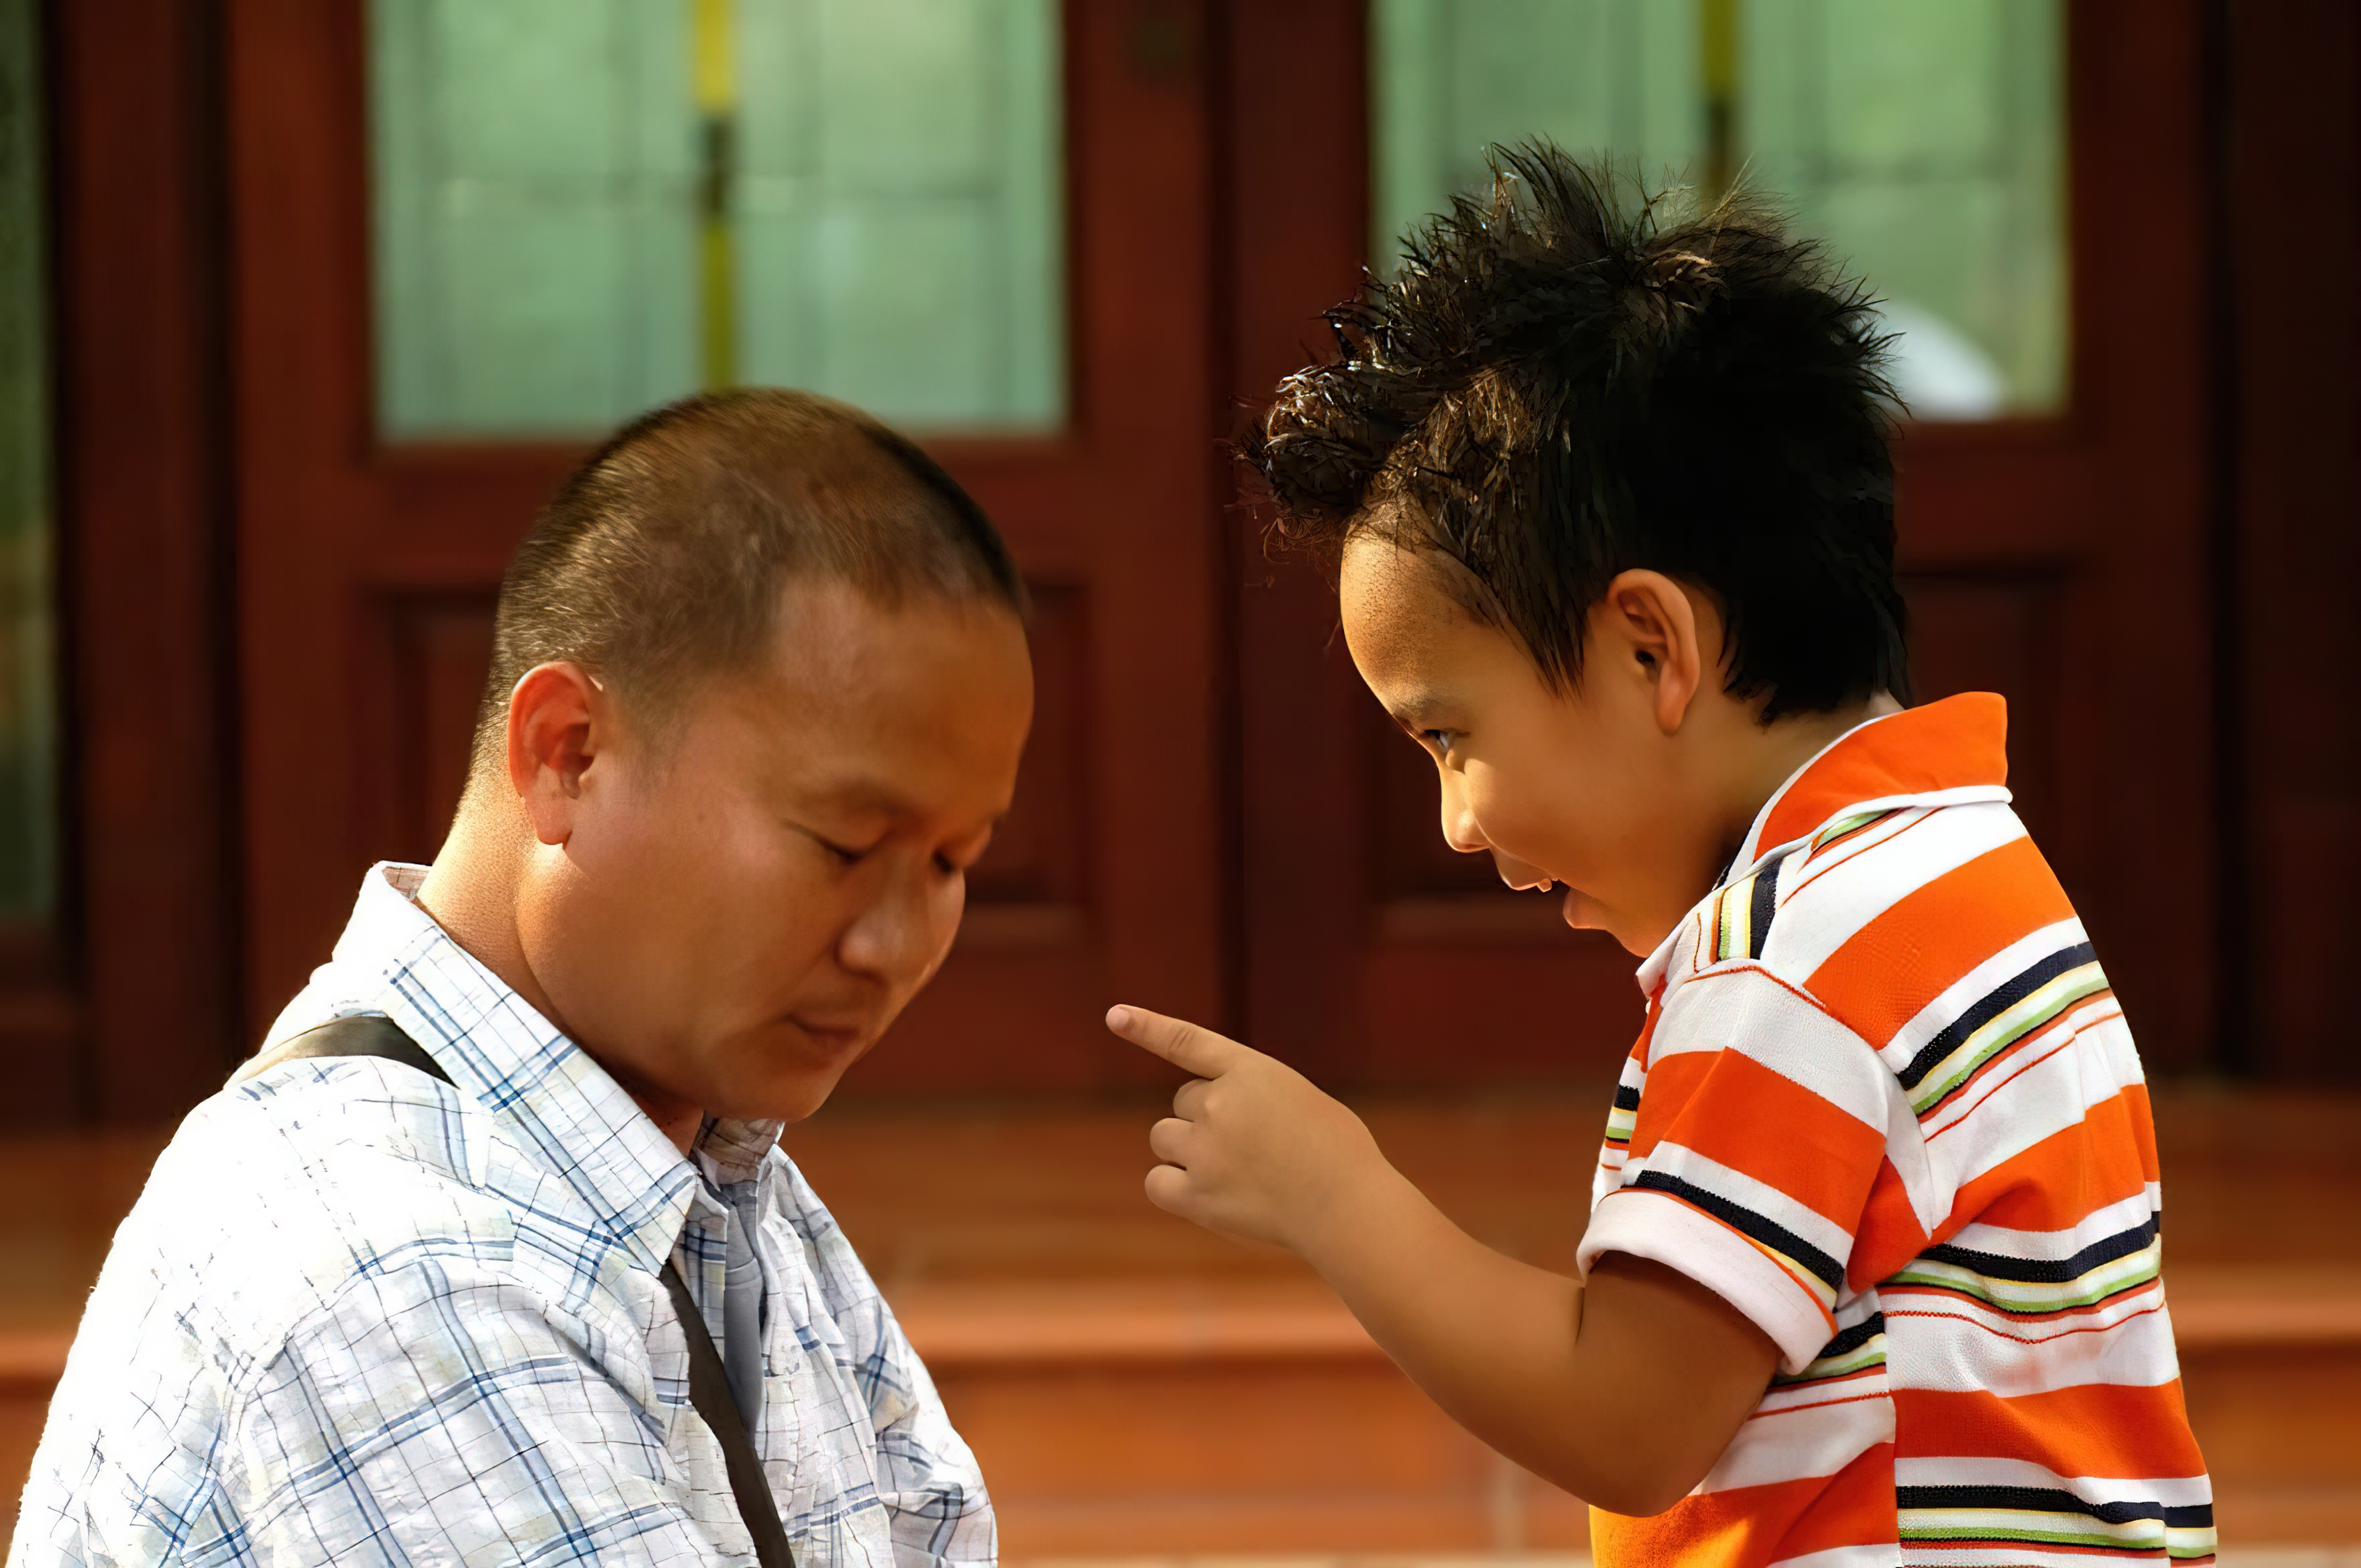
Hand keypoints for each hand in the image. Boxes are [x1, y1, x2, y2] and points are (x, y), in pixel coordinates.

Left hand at [1104, 1004, 1394, 1253]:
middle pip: (1182, 1103)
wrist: (1348, 1206)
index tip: (1115, 1015)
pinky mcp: (1197, 1196)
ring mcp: (1205, 1150)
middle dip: (1204, 1119)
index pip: (1186, 1041)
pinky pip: (1158, 1181)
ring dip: (1188, 1150)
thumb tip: (1212, 1121)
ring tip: (1235, 1172)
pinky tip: (1207, 1196)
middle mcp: (1219, 1104)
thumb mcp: (1299, 1100)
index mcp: (1250, 1071)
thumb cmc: (1338, 1154)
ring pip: (1165, 1137)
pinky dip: (1173, 1186)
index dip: (1147, 1026)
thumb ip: (1253, 1098)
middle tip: (1249, 1145)